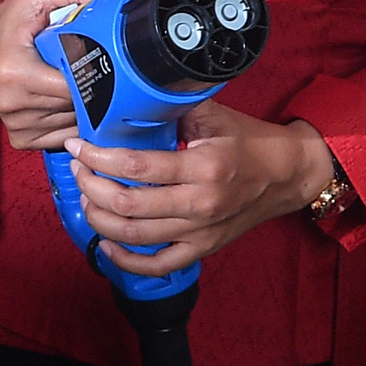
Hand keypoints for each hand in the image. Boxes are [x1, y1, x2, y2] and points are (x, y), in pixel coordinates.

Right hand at [0, 0, 104, 150]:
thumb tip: (105, 0)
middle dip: (92, 88)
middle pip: (76, 106)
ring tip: (75, 81)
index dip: (94, 71)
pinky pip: (63, 136)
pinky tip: (66, 100)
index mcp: (15, 72)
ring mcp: (14, 125)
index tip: (100, 58)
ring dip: (83, 106)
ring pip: (73, 123)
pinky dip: (72, 121)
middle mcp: (10, 103)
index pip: (75, 84)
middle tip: (91, 67)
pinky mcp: (20, 139)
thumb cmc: (16, 18)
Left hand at [69, 100, 333, 273]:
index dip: (98, 158)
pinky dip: (126, 260)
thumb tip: (129, 99)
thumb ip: (173, 108)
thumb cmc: (249, 141)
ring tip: (86, 198)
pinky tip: (106, 243)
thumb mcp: (214, 115)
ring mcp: (200, 231)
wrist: (287, 174)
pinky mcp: (203, 249)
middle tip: (79, 170)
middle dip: (90, 187)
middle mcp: (200, 203)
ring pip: (134, 236)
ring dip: (99, 219)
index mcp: (203, 166)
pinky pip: (157, 265)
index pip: (136, 167)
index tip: (78, 147)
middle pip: (127, 205)